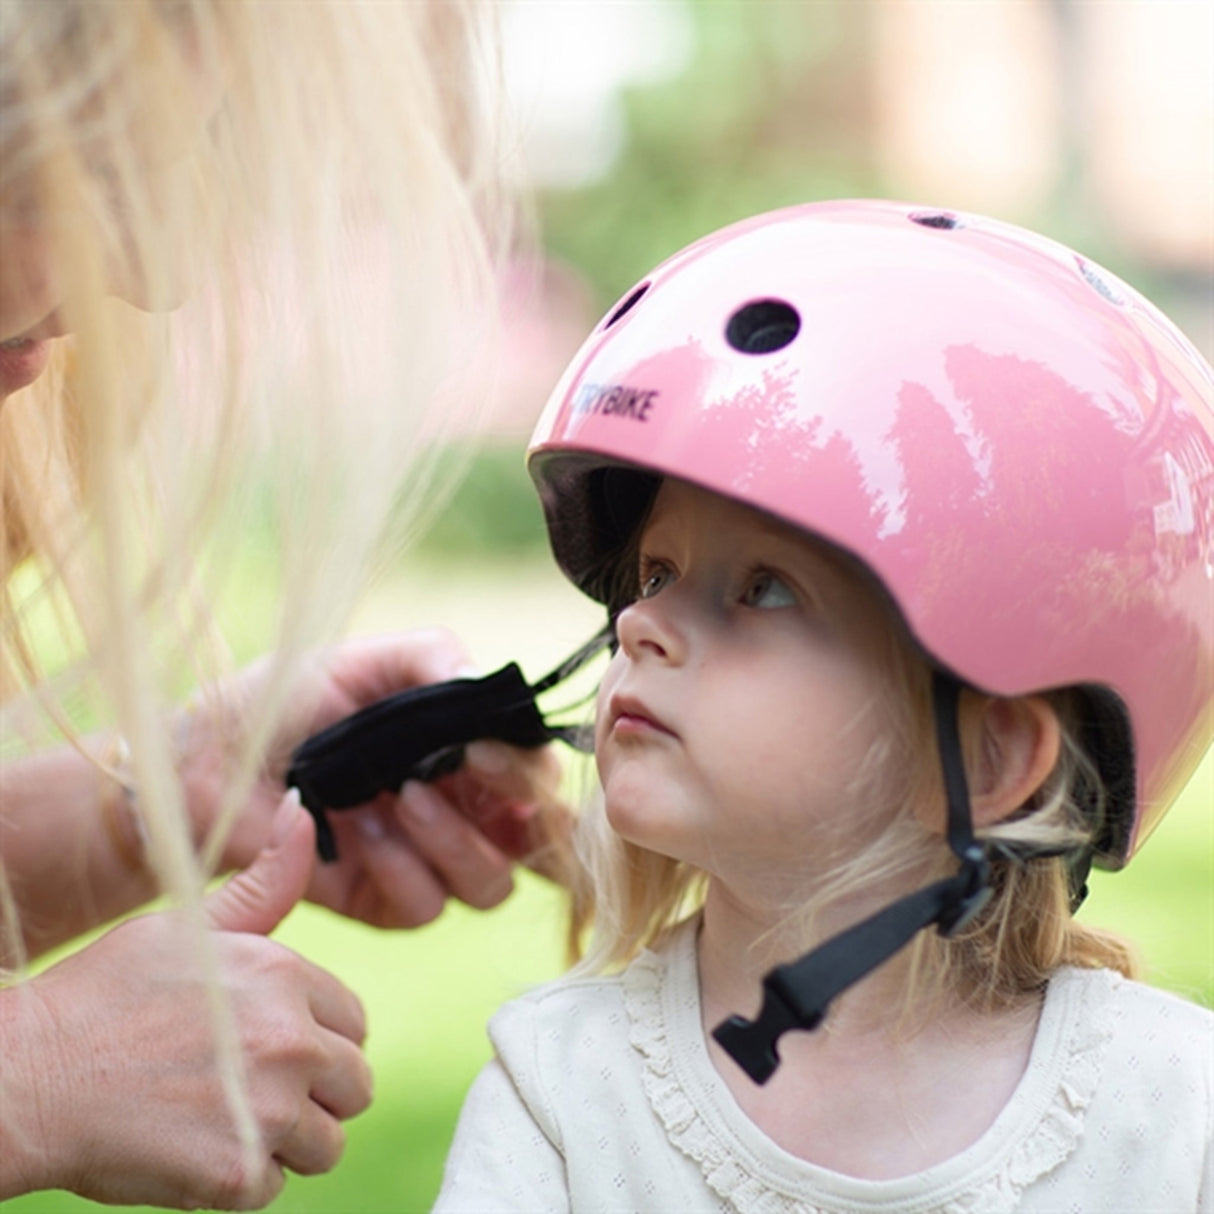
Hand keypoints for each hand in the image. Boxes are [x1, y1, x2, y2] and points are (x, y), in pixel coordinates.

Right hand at [2, 794, 369, 1209]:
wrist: (30, 1075)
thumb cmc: (108, 994)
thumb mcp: (191, 923)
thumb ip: (266, 880)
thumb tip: (304, 809)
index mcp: (288, 978)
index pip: (354, 1021)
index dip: (315, 1035)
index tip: (269, 1042)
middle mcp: (291, 1040)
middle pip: (355, 1083)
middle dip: (314, 1089)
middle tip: (250, 1085)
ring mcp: (268, 1110)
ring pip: (328, 1142)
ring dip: (286, 1138)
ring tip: (225, 1115)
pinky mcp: (238, 1174)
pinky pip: (278, 1187)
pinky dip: (243, 1178)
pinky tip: (197, 1146)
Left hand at [182, 629, 565, 926]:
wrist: (210, 757)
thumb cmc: (289, 698)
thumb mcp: (367, 660)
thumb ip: (436, 660)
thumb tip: (493, 687)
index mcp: (469, 754)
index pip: (538, 777)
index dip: (531, 772)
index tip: (487, 747)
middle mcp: (462, 811)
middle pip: (535, 841)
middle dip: (516, 814)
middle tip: (469, 769)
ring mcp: (427, 862)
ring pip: (492, 884)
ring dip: (455, 841)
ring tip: (402, 797)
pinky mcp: (386, 904)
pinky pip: (428, 907)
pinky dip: (403, 871)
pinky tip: (362, 835)